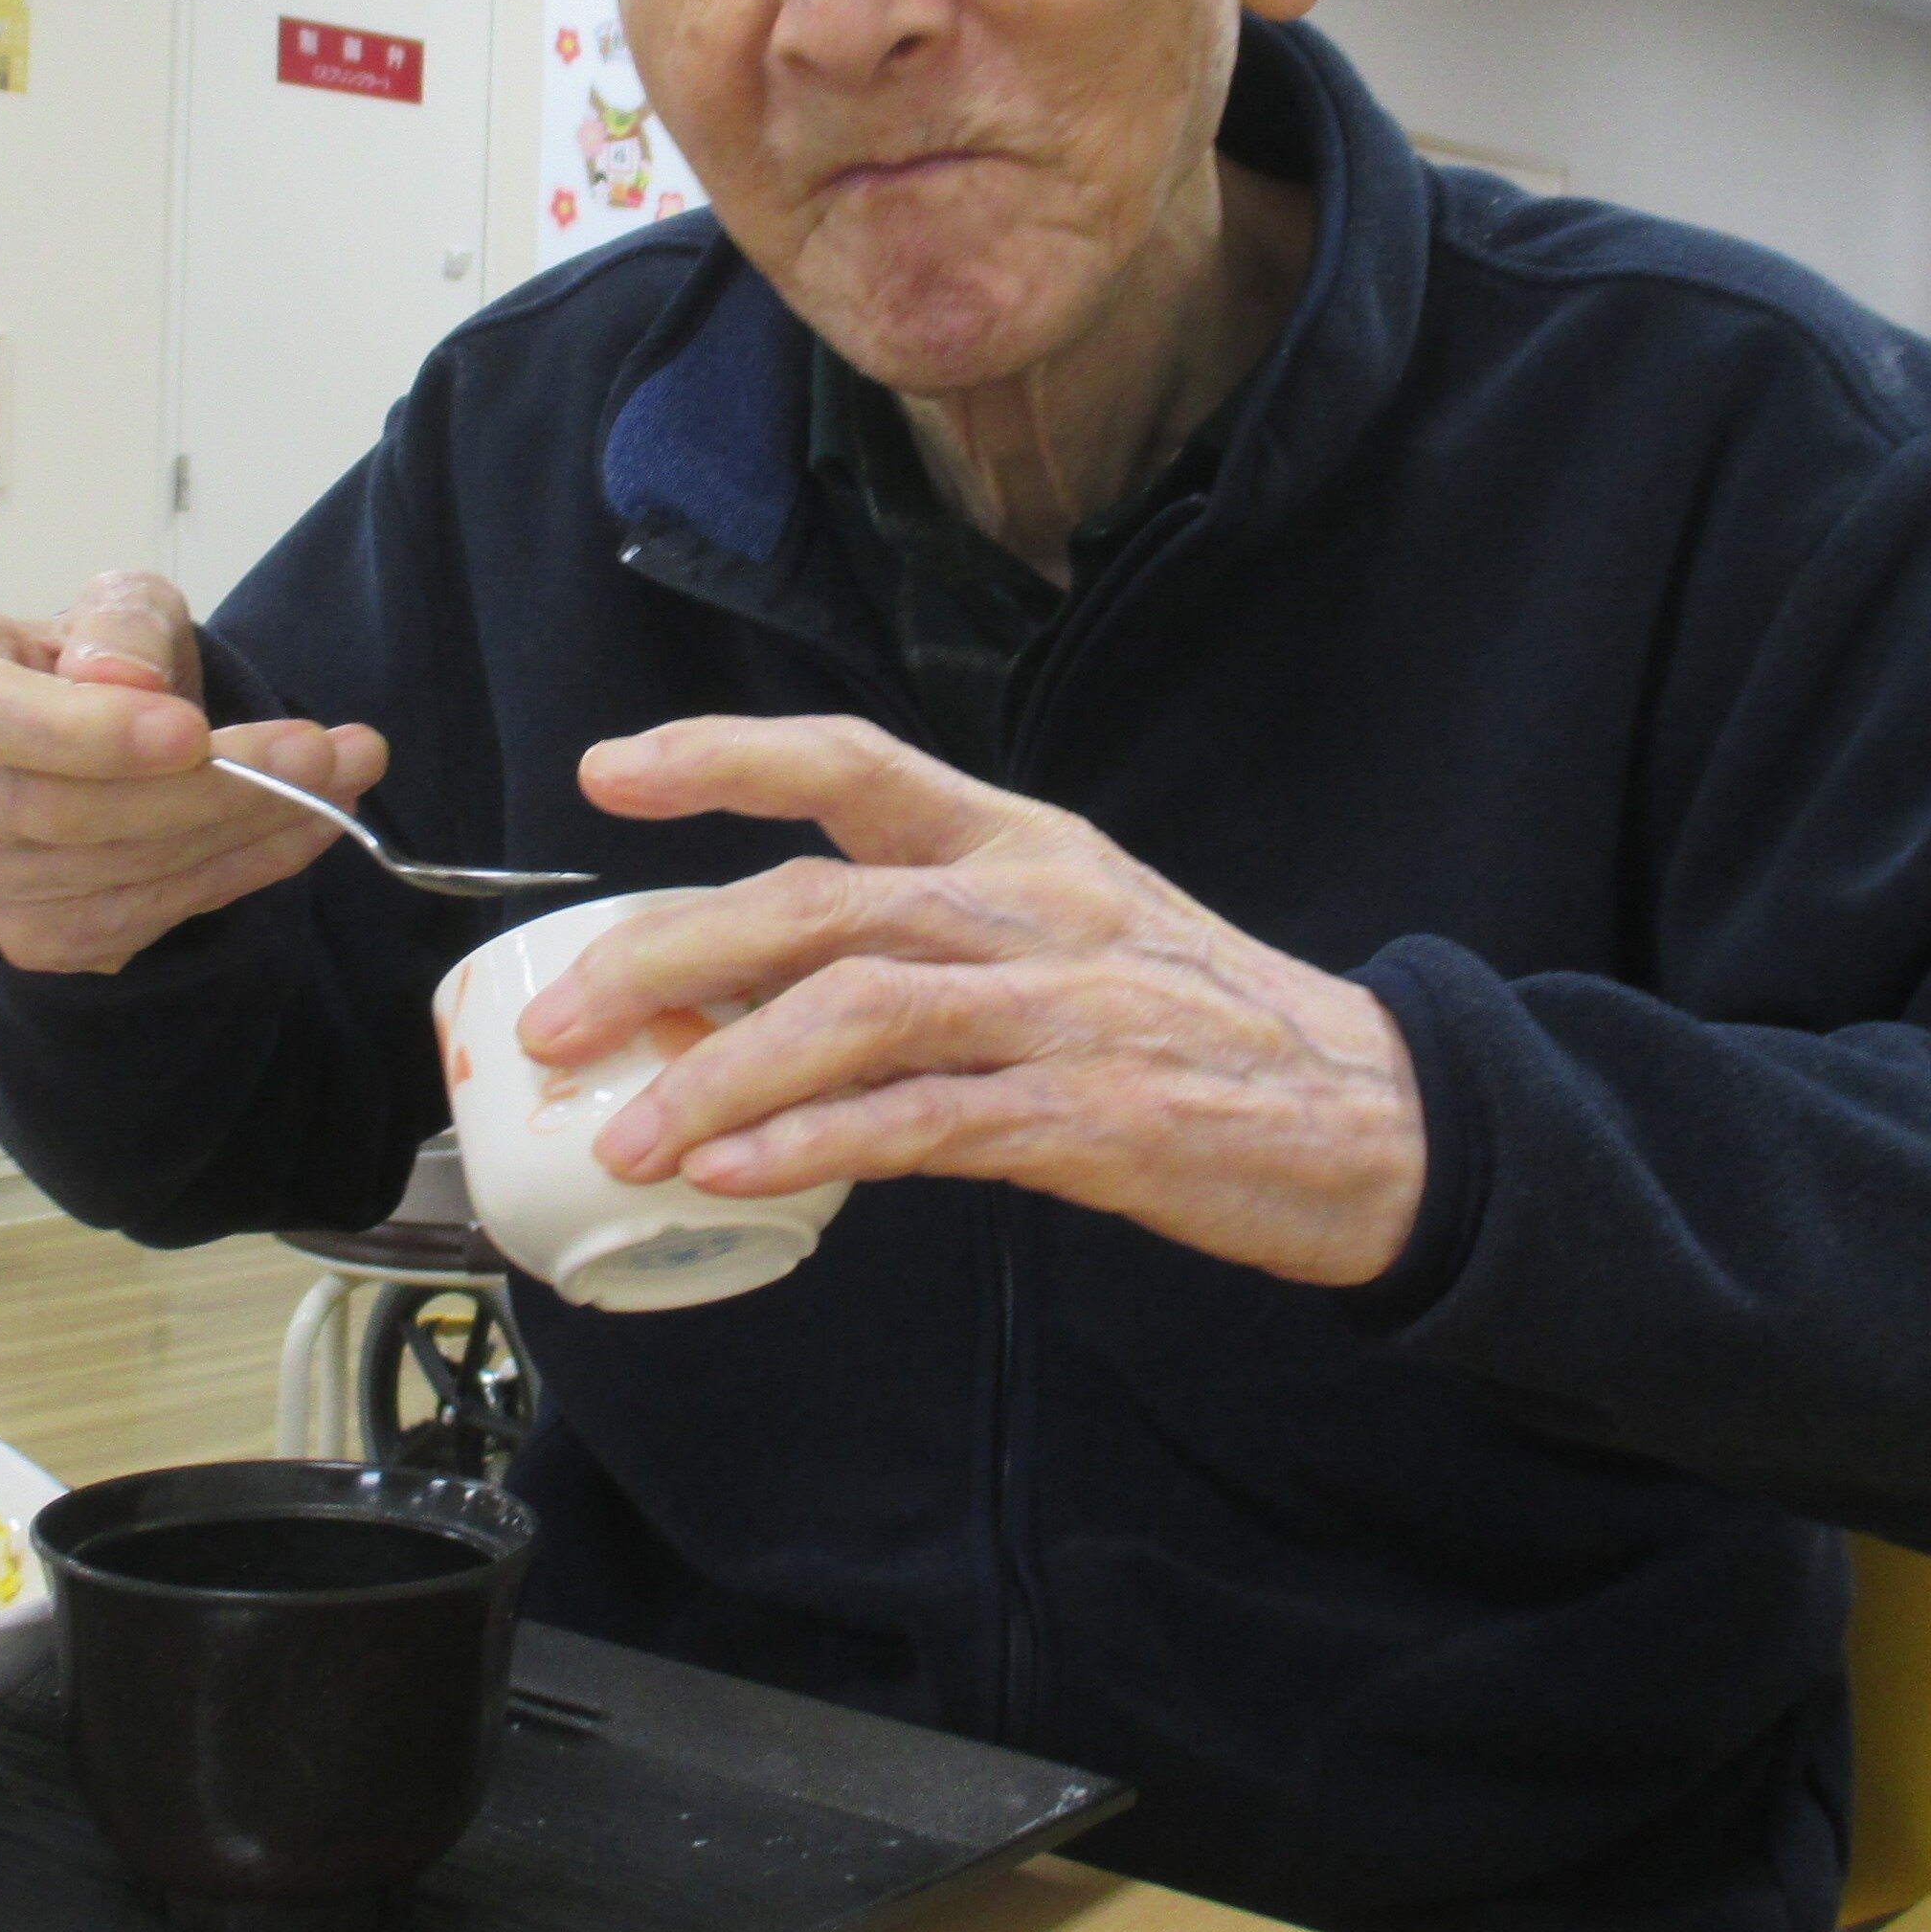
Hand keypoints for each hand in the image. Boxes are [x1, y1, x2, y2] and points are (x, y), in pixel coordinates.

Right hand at [0, 570, 392, 975]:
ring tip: (343, 774)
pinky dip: (242, 869)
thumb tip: (120, 682)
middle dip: (211, 784)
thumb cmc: (92, 660)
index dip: (84, 733)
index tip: (190, 731)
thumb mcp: (117, 606)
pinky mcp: (35, 937)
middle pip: (65, 809)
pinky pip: (148, 912)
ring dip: (248, 826)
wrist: (91, 742)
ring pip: (118, 869)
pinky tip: (307, 826)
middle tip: (324, 752)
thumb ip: (120, 624)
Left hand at [513, 716, 1428, 1287]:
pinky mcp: (1093, 1113)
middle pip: (814, 901)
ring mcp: (1065, 1007)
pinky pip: (924, 1122)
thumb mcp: (1072, 933)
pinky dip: (813, 1148)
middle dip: (663, 955)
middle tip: (553, 1022)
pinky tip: (734, 1176)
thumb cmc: (1204, 1029)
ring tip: (623, 1131)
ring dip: (718, 1073)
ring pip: (853, 1010)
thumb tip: (754, 990)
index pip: (853, 761)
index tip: (605, 773)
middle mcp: (1034, 904)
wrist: (1377, 1117)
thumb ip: (930, 940)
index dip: (723, 755)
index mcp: (1021, 841)